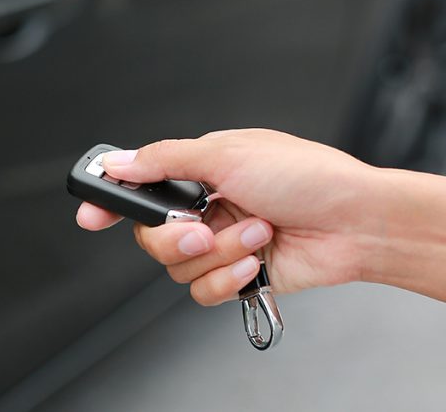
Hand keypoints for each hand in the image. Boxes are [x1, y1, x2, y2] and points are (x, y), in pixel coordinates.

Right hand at [76, 129, 383, 304]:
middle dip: (174, 236)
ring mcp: (221, 242)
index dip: (110, 201)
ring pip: (177, 267)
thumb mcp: (227, 153)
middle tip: (202, 226)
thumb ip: (164, 159)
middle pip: (150, 234)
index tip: (88, 214)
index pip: (141, 184)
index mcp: (200, 169)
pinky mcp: (237, 275)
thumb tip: (118, 162)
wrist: (357, 222)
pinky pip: (202, 291)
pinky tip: (255, 261)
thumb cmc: (307, 176)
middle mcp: (205, 206)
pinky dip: (227, 278)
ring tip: (257, 232)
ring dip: (218, 252)